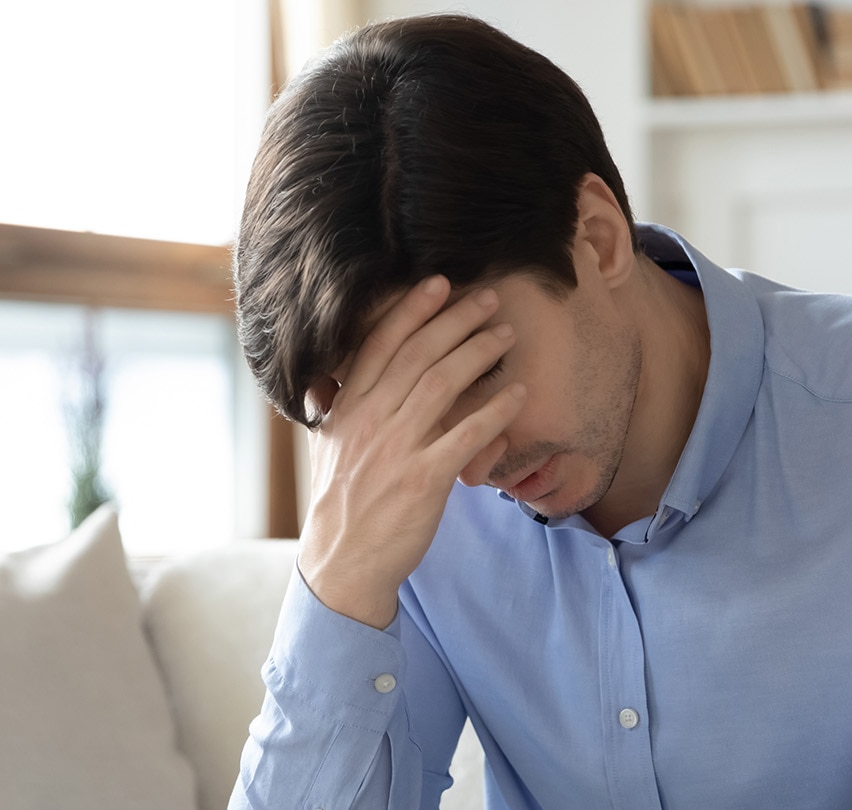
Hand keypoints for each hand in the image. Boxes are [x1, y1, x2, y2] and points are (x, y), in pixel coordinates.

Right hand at [296, 275, 525, 628]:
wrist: (342, 563)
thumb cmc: (343, 506)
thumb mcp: (333, 447)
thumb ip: (345, 409)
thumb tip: (346, 379)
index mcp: (348, 408)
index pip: (379, 345)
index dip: (411, 310)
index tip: (438, 284)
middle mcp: (370, 420)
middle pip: (418, 354)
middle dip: (457, 320)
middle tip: (489, 299)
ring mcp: (396, 449)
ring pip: (442, 384)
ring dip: (480, 353)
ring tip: (507, 335)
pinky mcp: (423, 480)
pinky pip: (465, 435)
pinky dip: (495, 410)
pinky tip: (518, 394)